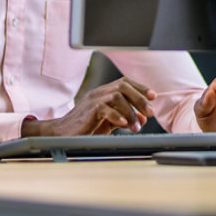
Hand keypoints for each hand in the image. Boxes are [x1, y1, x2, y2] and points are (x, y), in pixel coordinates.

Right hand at [21, 77, 155, 136]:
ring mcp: (93, 100)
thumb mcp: (110, 122)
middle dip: (140, 98)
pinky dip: (117, 116)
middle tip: (150, 112)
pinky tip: (125, 124)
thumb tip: (143, 118)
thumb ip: (126, 117)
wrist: (62, 134)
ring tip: (137, 127)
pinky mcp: (88, 110)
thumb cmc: (86, 126)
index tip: (153, 97)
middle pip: (123, 85)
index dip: (140, 87)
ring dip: (131, 111)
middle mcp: (99, 92)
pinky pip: (104, 108)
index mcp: (104, 92)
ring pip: (117, 96)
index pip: (125, 82)